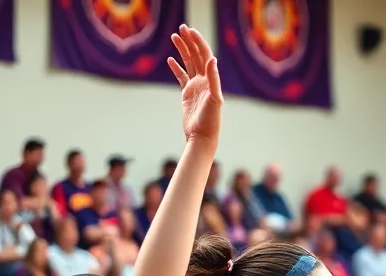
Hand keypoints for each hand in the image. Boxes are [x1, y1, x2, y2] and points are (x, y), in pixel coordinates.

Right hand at [167, 25, 222, 143]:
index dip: (198, 42)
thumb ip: (214, 79)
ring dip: (182, 50)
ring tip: (174, 37)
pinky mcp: (187, 94)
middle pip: (196, 56)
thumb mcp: (215, 99)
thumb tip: (212, 59)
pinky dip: (176, 68)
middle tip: (180, 29)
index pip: (205, 56)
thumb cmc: (211, 121)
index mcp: (211, 80)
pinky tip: (170, 60)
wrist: (202, 137)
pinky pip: (181, 77)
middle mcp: (205, 81)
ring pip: (188, 64)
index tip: (189, 31)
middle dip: (189, 42)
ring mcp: (196, 87)